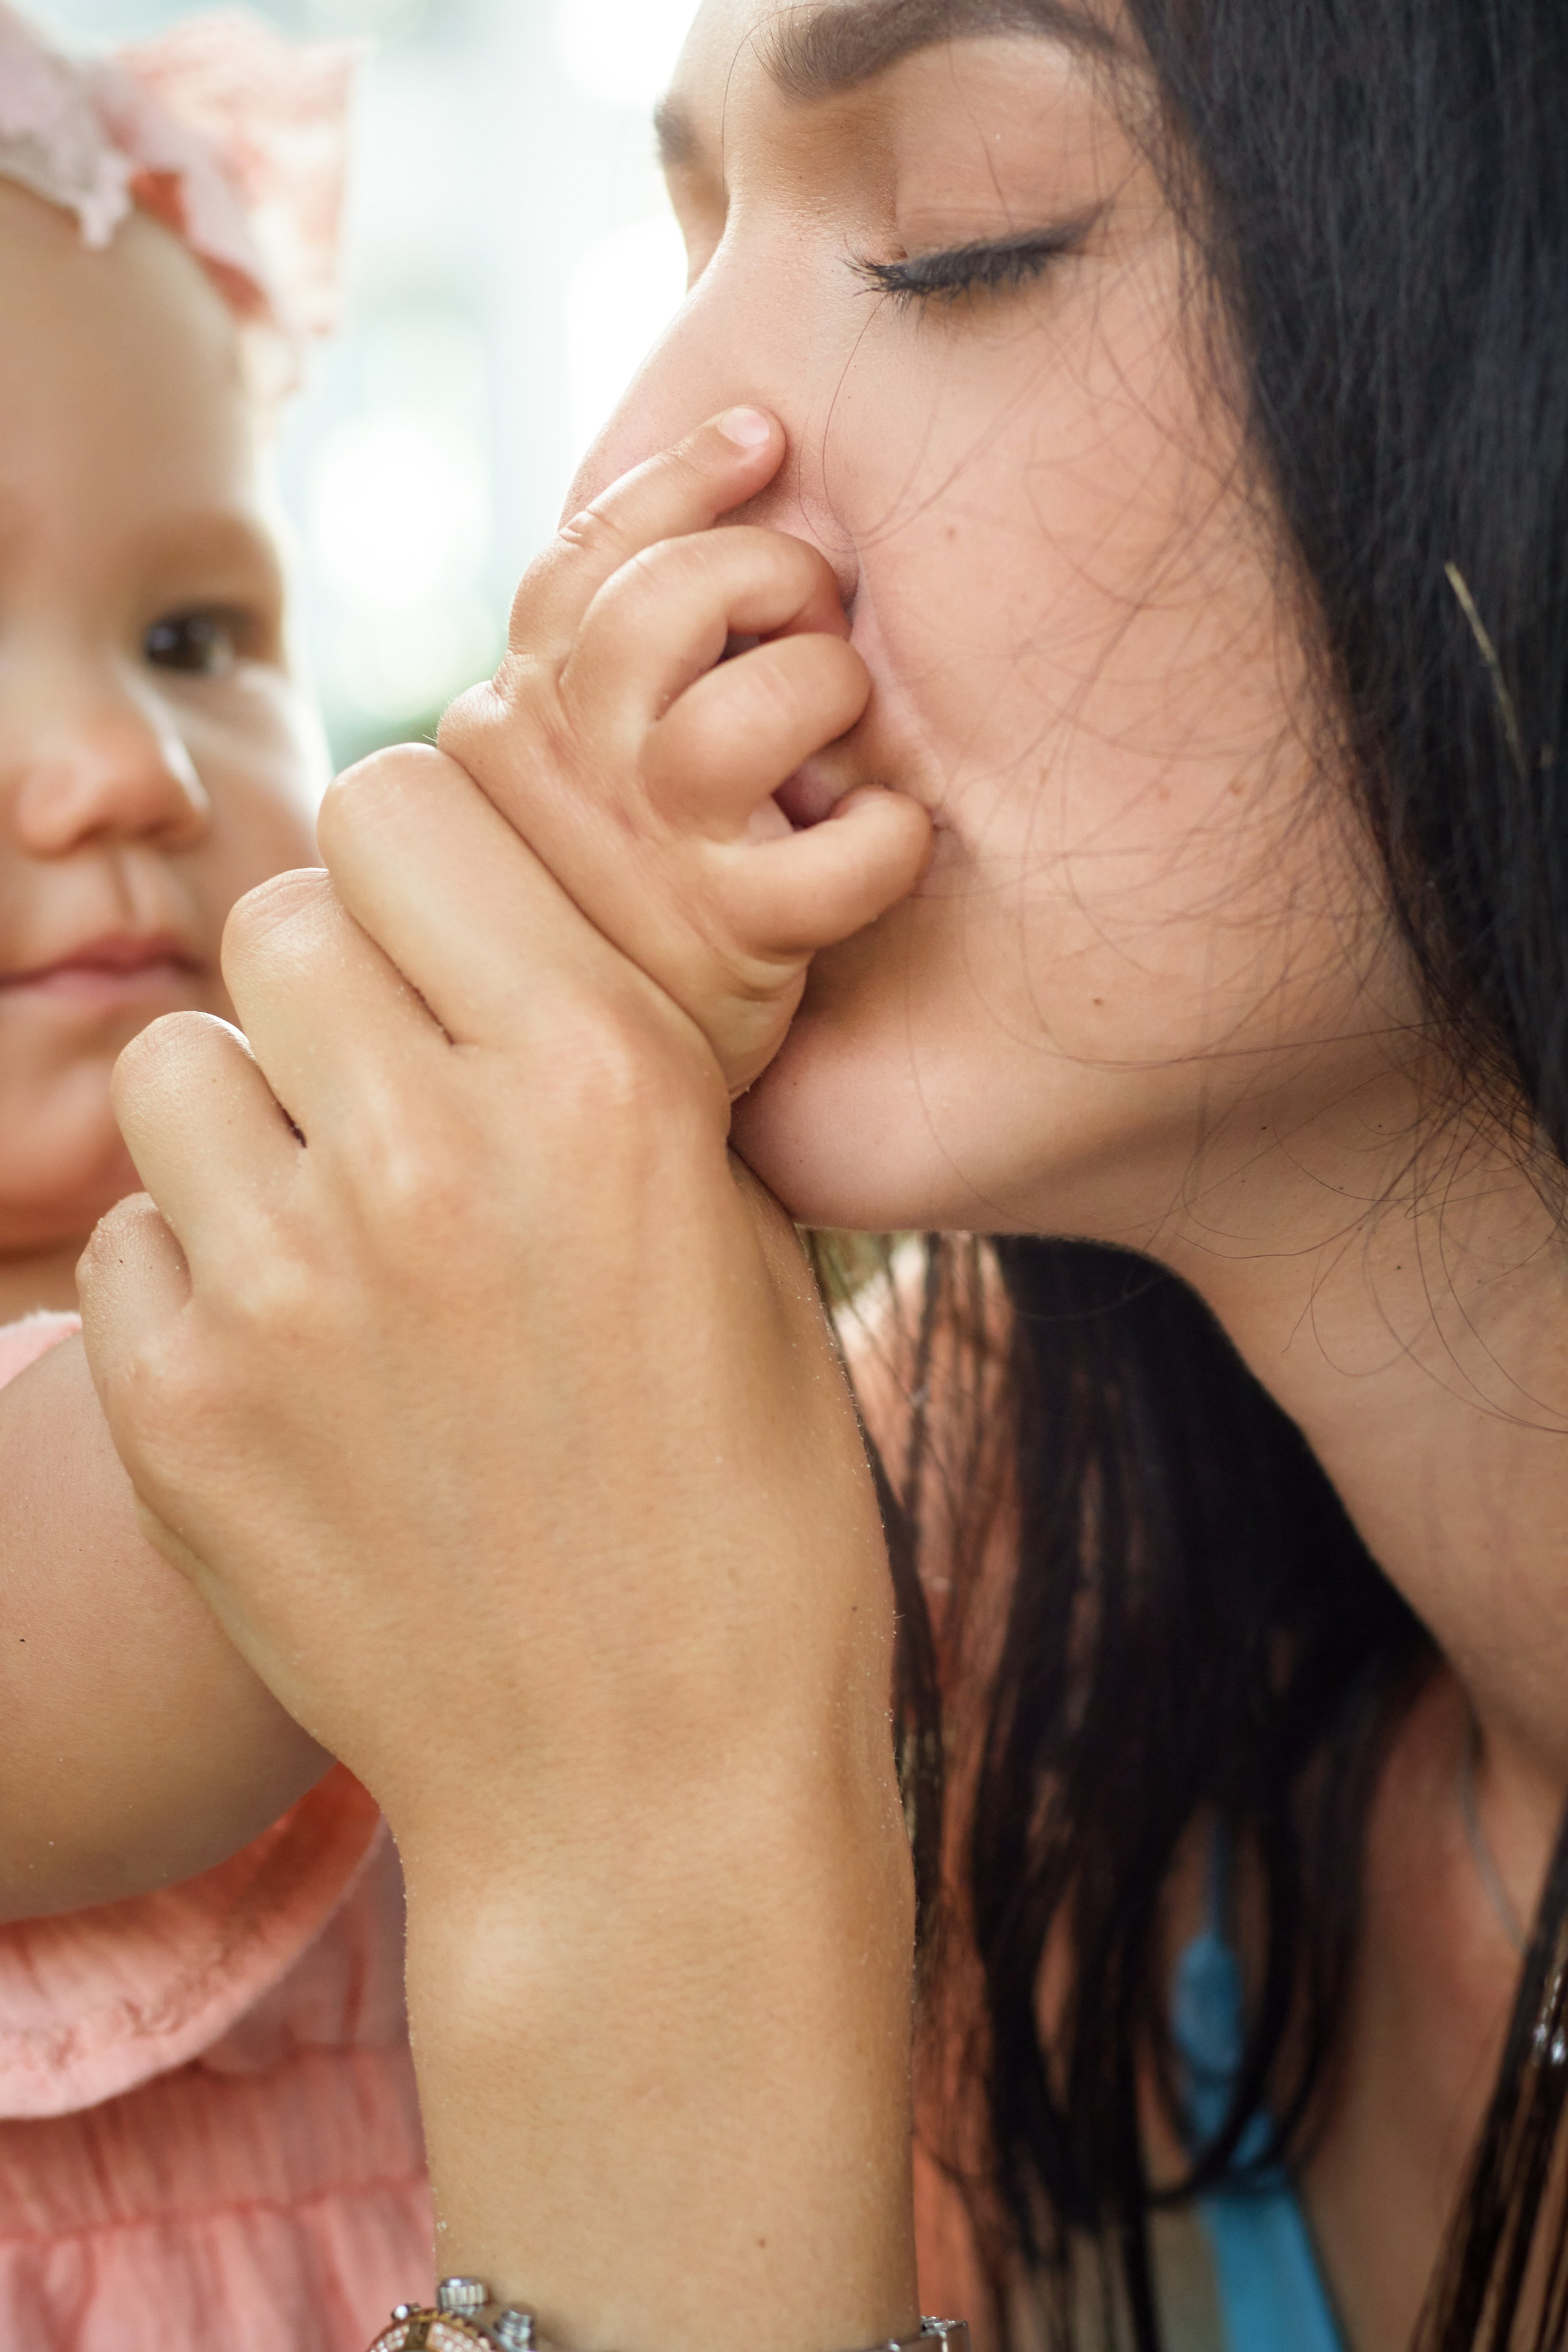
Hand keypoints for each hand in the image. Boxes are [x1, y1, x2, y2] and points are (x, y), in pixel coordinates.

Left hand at [76, 439, 920, 2342]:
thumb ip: (594, 1066)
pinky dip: (193, 1268)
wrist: (649, 1786)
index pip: (405, 806)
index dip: (420, 871)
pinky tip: (292, 1355)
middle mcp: (434, 1152)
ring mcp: (288, 1284)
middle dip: (335, 987)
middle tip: (394, 1098)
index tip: (447, 951)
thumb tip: (469, 944)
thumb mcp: (734, 1242)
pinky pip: (126, 1236)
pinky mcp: (181, 1410)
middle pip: (278, 920)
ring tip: (333, 1227)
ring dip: (248, 1118)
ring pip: (176, 1065)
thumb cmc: (739, 1508)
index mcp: (606, 1079)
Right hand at [437, 407, 930, 1096]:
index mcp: (511, 724)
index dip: (682, 485)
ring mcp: (643, 857)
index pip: (580, 563)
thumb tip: (703, 484)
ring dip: (826, 690)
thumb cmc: (617, 917)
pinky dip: (886, 840)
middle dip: (766, 576)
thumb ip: (590, 671)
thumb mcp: (570, 778)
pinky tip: (883, 839)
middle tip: (812, 610)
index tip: (765, 440)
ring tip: (840, 731)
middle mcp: (559, 776)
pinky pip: (840, 854)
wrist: (605, 1103)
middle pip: (665, 606)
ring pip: (753, 706)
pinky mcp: (731, 941)